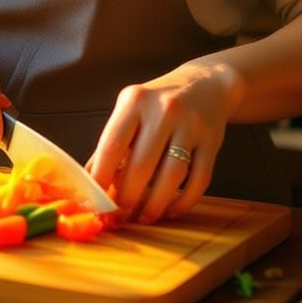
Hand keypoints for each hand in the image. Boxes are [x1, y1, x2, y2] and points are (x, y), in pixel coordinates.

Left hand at [86, 60, 243, 222]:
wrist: (204, 84)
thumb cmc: (157, 103)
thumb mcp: (130, 111)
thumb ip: (111, 144)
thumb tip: (89, 181)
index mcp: (135, 101)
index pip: (113, 144)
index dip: (102, 177)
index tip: (96, 201)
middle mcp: (164, 109)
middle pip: (142, 165)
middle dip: (128, 198)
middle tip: (119, 216)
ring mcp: (191, 124)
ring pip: (172, 175)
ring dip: (155, 204)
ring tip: (143, 218)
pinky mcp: (212, 140)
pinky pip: (199, 179)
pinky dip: (184, 201)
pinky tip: (170, 210)